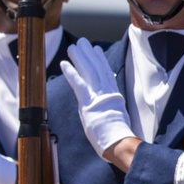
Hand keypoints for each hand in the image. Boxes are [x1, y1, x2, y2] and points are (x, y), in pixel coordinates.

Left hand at [60, 38, 134, 157]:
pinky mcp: (89, 102)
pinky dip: (71, 73)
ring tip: (73, 47)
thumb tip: (104, 107)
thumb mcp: (116, 118)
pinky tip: (64, 64)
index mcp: (113, 96)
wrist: (118, 141)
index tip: (96, 50)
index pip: (106, 74)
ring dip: (80, 58)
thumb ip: (108, 109)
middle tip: (82, 42)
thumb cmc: (117, 136)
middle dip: (89, 54)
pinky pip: (78, 84)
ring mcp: (98, 96)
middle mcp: (106, 92)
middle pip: (97, 69)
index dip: (101, 61)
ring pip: (89, 72)